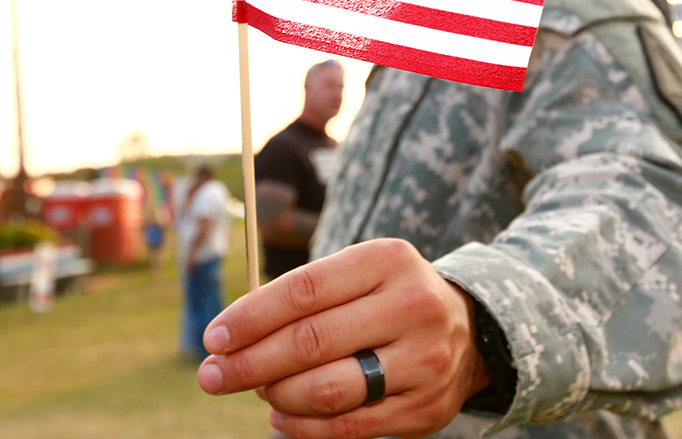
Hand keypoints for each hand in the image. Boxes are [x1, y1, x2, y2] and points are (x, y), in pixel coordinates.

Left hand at [198, 238, 490, 438]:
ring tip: (258, 390)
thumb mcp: (358, 274)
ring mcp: (424, 360)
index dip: (252, 316)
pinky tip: (281, 415)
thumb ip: (302, 298)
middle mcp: (413, 306)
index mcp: (388, 260)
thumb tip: (231, 338)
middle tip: (213, 375)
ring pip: (328, 389)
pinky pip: (349, 427)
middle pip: (312, 341)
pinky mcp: (425, 407)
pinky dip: (303, 426)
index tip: (215, 336)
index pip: (305, 289)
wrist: (468, 331)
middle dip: (250, 362)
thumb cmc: (387, 298)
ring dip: (276, 395)